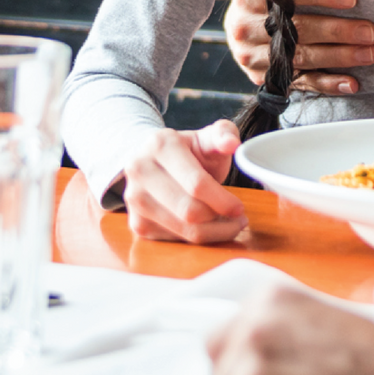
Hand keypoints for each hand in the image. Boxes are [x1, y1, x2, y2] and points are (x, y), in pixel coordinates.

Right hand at [122, 121, 246, 242]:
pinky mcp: (136, 223)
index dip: (222, 200)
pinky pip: (173, 239)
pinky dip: (195, 237)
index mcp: (161, 145)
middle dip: (219, 219)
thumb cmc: (189, 150)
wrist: (155, 161)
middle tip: (238, 219)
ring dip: (211, 232)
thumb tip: (232, 144)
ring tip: (228, 224)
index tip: (239, 208)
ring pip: (182, 229)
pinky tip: (207, 226)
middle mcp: (141, 171)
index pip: (196, 182)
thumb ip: (224, 134)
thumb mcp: (208, 137)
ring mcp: (134, 199)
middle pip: (188, 210)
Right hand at [225, 0, 373, 94]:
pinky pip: (299, 83)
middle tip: (372, 31)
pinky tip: (352, 82)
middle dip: (339, 31)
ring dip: (341, 57)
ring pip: (301, 57)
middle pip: (298, 29)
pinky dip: (328, 84)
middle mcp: (245, 25)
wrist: (240, 19)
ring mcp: (252, 55)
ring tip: (371, 53)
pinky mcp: (263, 77)